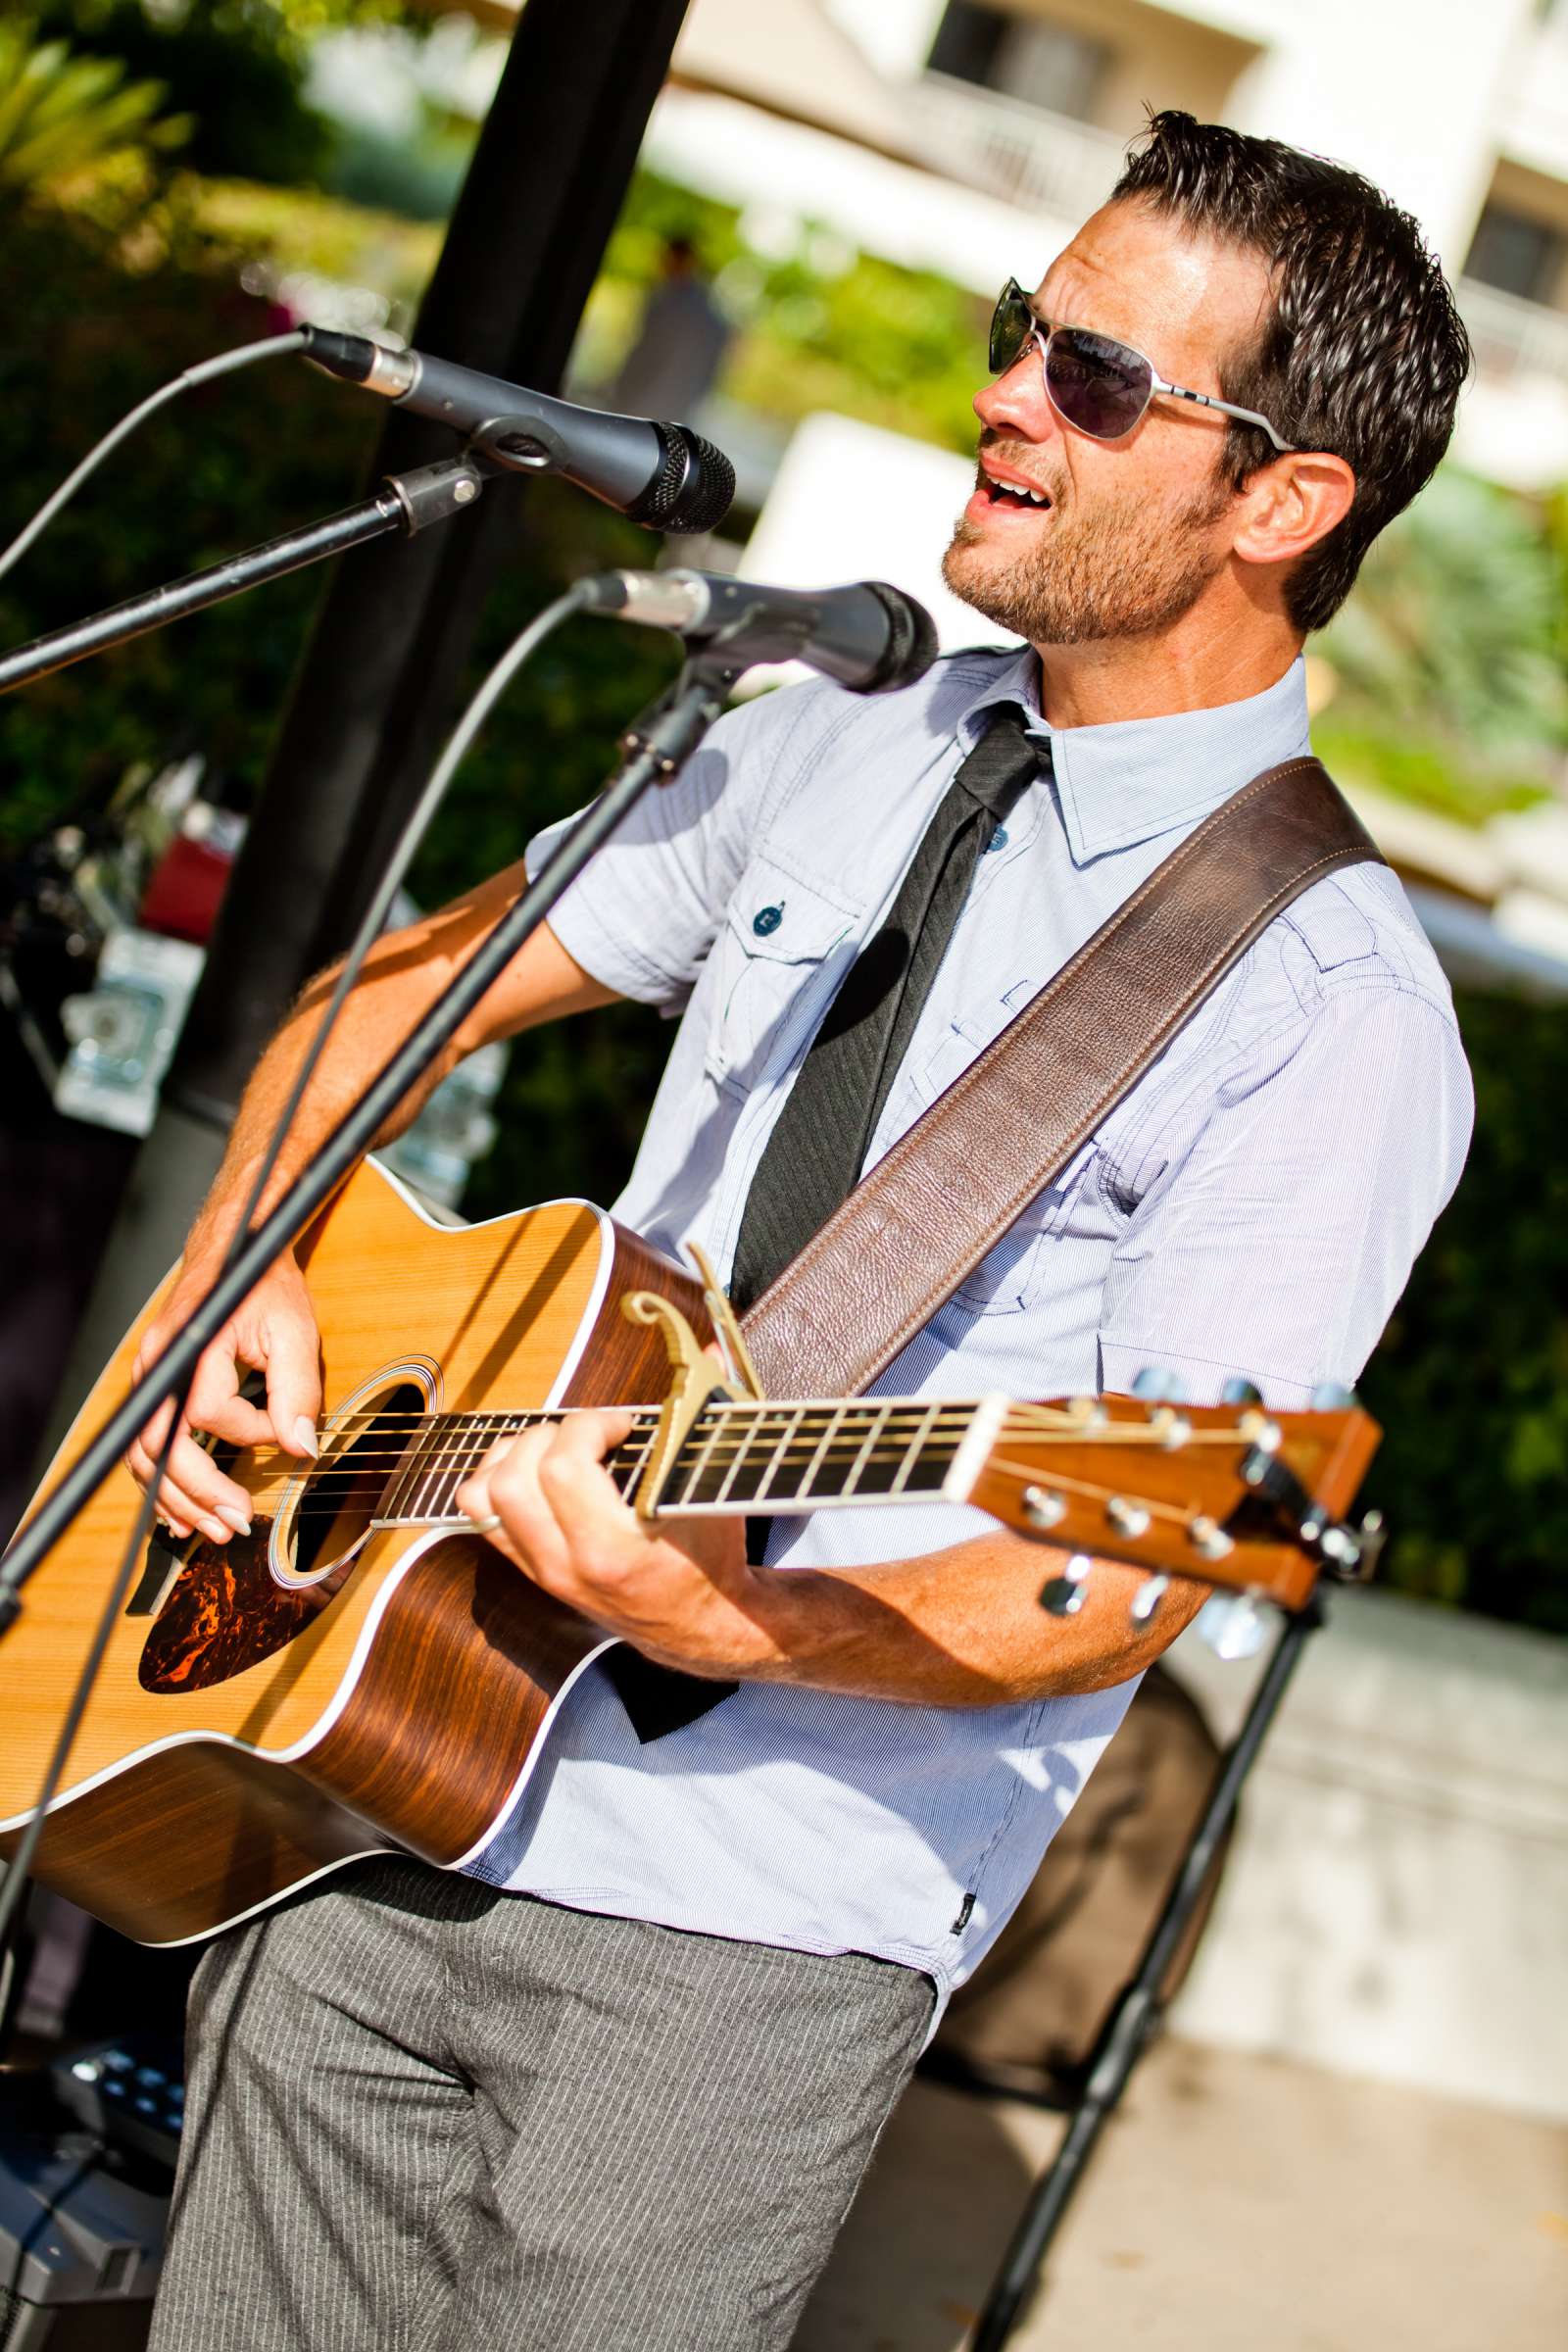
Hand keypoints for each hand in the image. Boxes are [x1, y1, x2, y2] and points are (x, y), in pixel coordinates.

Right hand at [124, 1249, 321, 1543]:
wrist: (234, 1254)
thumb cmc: (263, 1286)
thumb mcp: (295, 1331)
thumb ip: (298, 1391)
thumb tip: (300, 1448)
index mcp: (192, 1347)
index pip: (209, 1411)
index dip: (249, 1432)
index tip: (281, 1431)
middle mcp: (159, 1365)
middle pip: (159, 1446)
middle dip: (196, 1494)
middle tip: (236, 1525)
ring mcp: (149, 1379)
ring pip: (144, 1454)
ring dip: (175, 1499)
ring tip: (212, 1529)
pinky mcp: (154, 1390)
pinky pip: (145, 1446)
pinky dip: (161, 1483)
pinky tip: (182, 1513)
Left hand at [454, 1410, 776, 1678]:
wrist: (701, 1626)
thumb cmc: (711, 1561)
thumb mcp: (711, 1495)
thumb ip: (703, 1423)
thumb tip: (710, 1354)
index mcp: (611, 1550)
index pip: (562, 1466)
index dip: (590, 1425)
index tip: (622, 1424)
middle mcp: (566, 1565)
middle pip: (511, 1479)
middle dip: (546, 1436)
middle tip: (587, 1435)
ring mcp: (544, 1571)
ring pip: (482, 1500)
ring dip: (510, 1457)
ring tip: (553, 1446)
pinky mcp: (533, 1572)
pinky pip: (483, 1519)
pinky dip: (499, 1483)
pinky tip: (536, 1470)